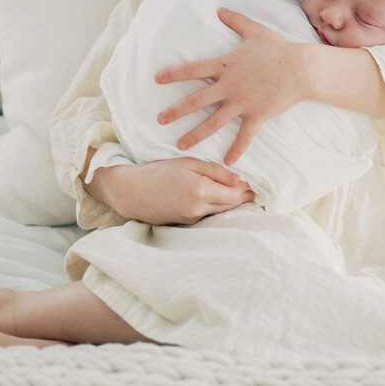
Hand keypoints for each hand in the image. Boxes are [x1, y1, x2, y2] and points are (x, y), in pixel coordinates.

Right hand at [126, 159, 255, 225]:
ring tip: (240, 193)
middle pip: (229, 206)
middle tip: (252, 189)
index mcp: (199, 190)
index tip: (252, 181)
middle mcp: (197, 208)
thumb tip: (238, 179)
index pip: (233, 193)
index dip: (244, 188)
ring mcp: (191, 218)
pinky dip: (217, 208)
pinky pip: (207, 215)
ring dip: (231, 204)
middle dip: (242, 198)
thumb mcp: (187, 163)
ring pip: (220, 212)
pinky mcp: (186, 223)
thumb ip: (214, 171)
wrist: (132, 192)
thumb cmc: (159, 171)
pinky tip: (220, 199)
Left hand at [153, 8, 307, 164]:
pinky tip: (227, 161)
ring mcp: (242, 102)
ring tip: (179, 145)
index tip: (156, 79)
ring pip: (213, 122)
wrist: (300, 68)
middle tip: (159, 119)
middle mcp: (229, 86)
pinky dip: (236, 149)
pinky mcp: (256, 115)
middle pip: (197, 100)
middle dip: (176, 111)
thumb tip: (220, 9)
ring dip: (195, 134)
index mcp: (226, 65)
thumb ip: (235, 20)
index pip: (194, 70)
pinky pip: (244, 136)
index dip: (174, 74)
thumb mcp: (254, 30)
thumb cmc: (277, 48)